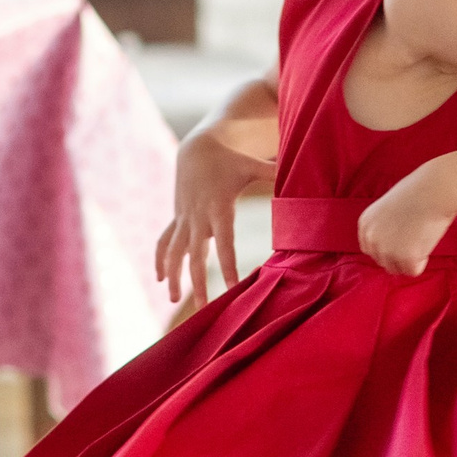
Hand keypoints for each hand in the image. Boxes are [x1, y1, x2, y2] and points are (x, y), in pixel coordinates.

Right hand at [155, 127, 268, 308]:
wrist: (197, 148)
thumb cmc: (231, 159)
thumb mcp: (252, 165)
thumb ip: (272, 172)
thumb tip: (296, 170)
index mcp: (218, 208)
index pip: (224, 244)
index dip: (228, 266)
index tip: (235, 287)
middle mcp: (198, 217)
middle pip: (196, 256)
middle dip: (199, 282)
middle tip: (204, 308)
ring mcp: (184, 219)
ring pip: (174, 252)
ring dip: (172, 275)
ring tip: (173, 299)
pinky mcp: (177, 219)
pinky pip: (164, 242)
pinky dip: (160, 260)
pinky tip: (159, 279)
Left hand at [357, 164, 456, 276]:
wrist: (435, 191)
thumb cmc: (417, 192)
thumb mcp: (388, 207)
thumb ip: (383, 227)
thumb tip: (390, 245)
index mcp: (365, 225)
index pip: (371, 250)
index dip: (388, 247)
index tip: (401, 239)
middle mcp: (372, 239)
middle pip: (384, 262)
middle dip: (399, 255)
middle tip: (415, 237)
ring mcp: (387, 250)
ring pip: (398, 269)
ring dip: (410, 259)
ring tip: (421, 236)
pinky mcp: (406, 258)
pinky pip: (414, 271)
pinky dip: (423, 261)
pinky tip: (427, 241)